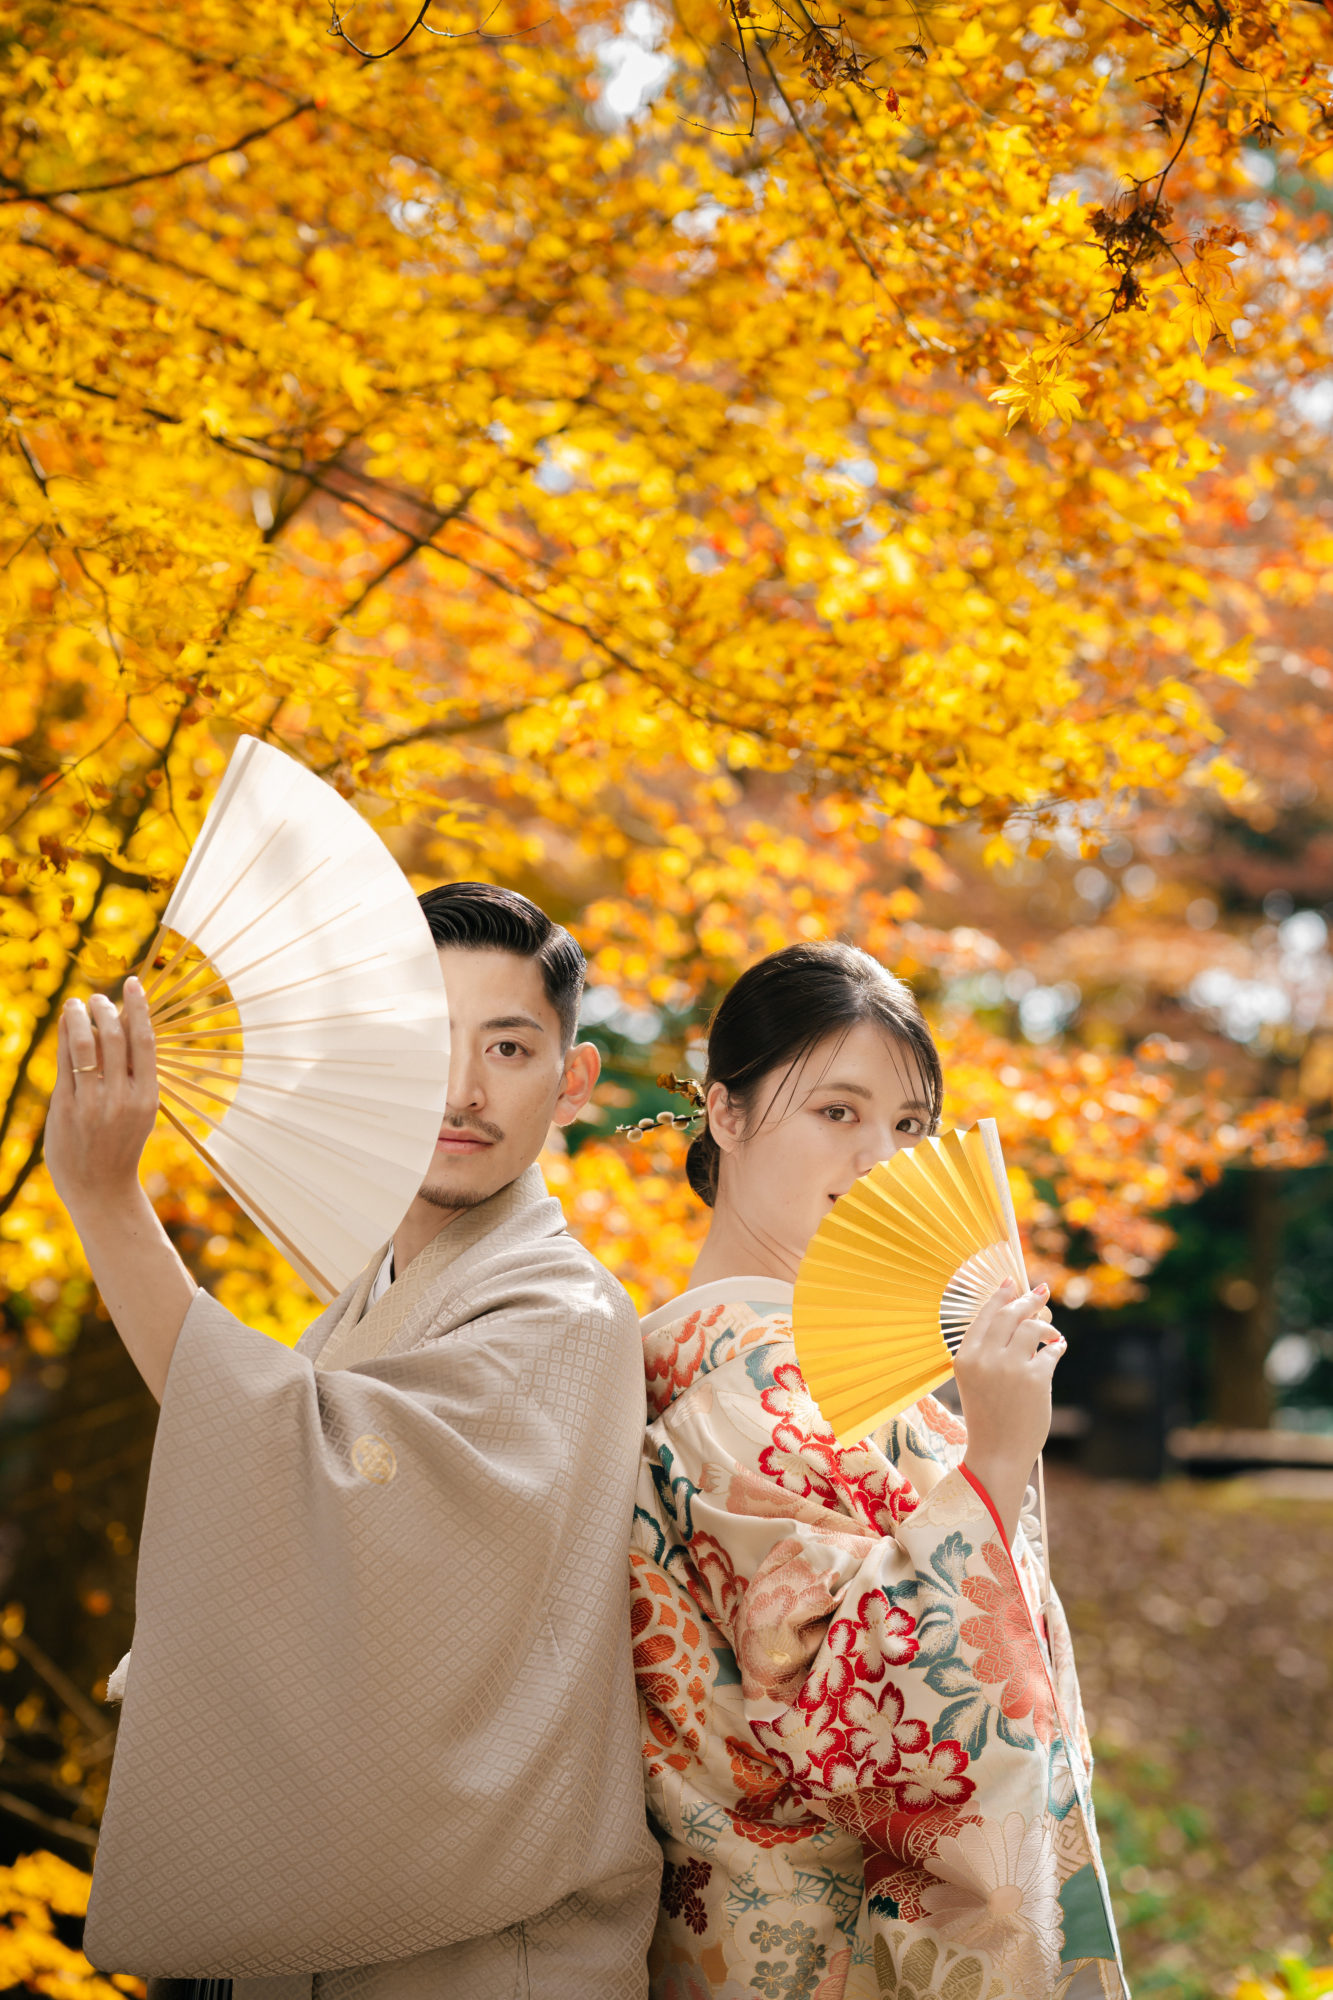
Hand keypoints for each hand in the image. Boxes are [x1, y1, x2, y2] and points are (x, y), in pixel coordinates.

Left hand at [45, 978, 158, 1215]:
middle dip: (105, 1008)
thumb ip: (132, 1074)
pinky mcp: (66, 1108)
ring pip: (84, 1043)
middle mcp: (121, 1097)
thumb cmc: (121, 1144)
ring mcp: (92, 1103)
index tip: (133, 983)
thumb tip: (121, 1027)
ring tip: (76, 1004)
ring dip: (78, 1016)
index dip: (138, 1007)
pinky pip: (64, 1062)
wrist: (100, 1188)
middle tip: (98, 998)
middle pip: (114, 1036)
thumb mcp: (139, 1111)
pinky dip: (63, 1037)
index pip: (144, 1040)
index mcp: (147, 1096)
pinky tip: (64, 1024)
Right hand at [954, 1276, 1064, 1543]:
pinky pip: (1051, 1349)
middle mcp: (985, 1358)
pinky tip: (1058, 1347)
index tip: (1012, 1281)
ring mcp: (1010, 1367)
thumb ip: (990, 1349)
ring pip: (1032, 1327)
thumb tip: (1021, 1313)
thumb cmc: (989, 1416)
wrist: (998, 1453)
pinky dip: (1057, 1345)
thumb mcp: (977, 1379)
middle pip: (1010, 1314)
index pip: (985, 1315)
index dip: (1000, 1295)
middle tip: (1041, 1292)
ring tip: (1051, 1333)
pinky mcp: (1035, 1378)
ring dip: (1046, 1325)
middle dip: (1028, 1300)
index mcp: (964, 1357)